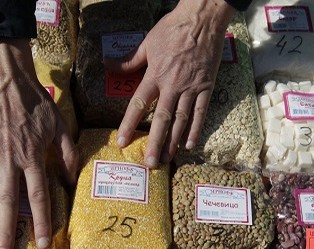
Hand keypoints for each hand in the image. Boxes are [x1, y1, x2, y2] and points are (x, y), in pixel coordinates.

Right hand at [0, 39, 76, 248]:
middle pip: (8, 202)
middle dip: (7, 230)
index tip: (40, 243)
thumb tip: (70, 182)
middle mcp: (10, 161)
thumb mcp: (61, 126)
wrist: (6, 80)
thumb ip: (68, 155)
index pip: (38, 196)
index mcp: (33, 157)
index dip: (40, 221)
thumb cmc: (36, 103)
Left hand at [105, 0, 234, 167]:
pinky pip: (201, 112)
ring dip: (174, 142)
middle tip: (149, 163)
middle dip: (154, 142)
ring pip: (181, 120)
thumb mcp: (147, 42)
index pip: (139, 104)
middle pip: (162, 119)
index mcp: (155, 74)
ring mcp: (191, 88)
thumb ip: (129, 60)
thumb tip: (107, 65)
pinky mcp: (206, 87)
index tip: (121, 142)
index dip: (129, 124)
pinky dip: (196, 129)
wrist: (203, 19)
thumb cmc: (173, 28)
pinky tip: (190, 145)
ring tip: (166, 159)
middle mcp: (173, 85)